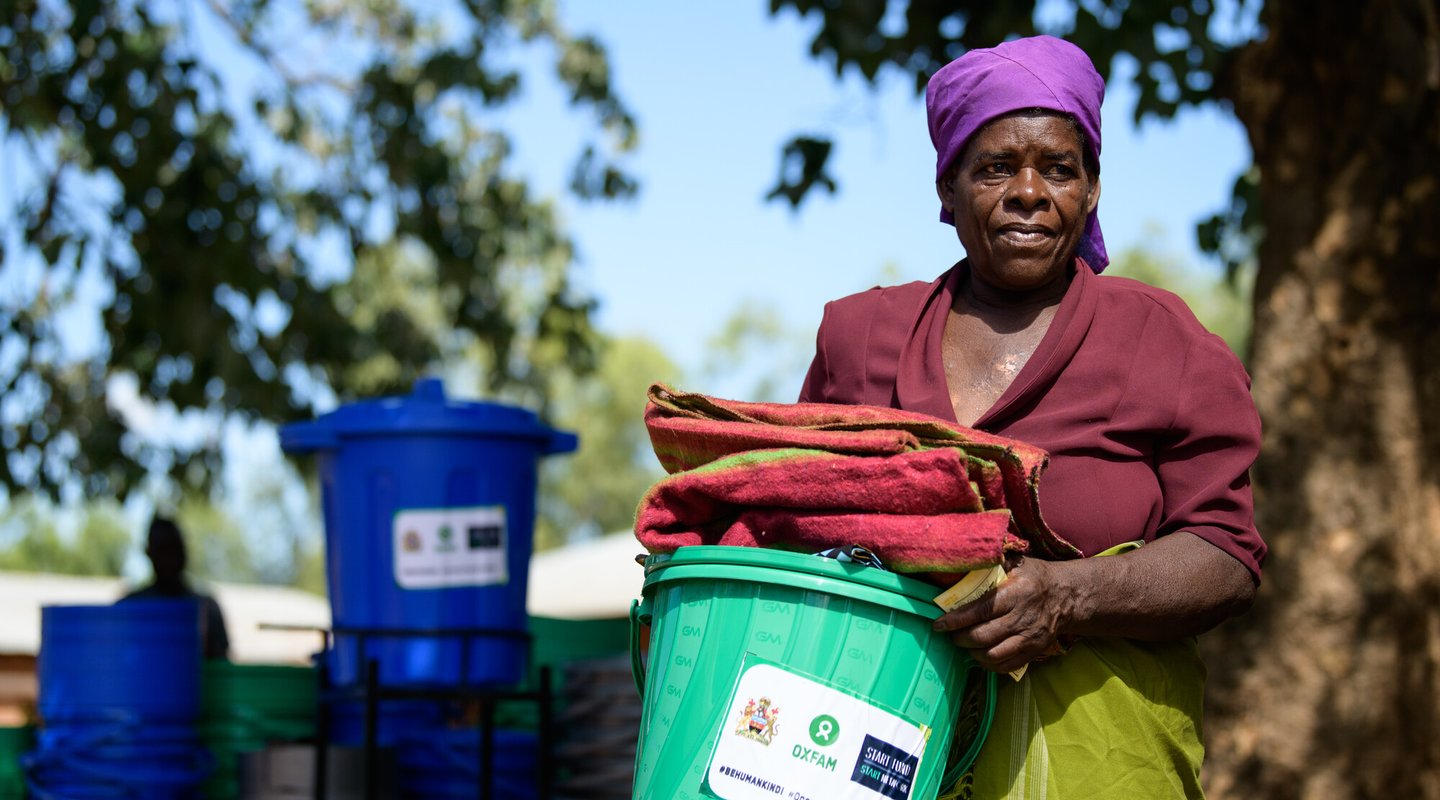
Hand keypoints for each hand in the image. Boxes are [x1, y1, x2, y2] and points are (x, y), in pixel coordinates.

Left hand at [931, 556, 1074, 673]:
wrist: (1067, 596)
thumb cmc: (1035, 577)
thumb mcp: (1017, 562)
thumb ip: (992, 562)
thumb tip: (961, 558)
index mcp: (1016, 594)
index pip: (981, 610)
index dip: (956, 620)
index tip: (939, 624)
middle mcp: (1023, 618)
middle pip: (983, 636)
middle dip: (960, 638)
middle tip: (949, 633)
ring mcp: (1030, 638)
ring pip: (993, 655)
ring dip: (972, 652)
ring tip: (963, 643)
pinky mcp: (1034, 652)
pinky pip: (1006, 666)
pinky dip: (988, 664)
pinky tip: (979, 654)